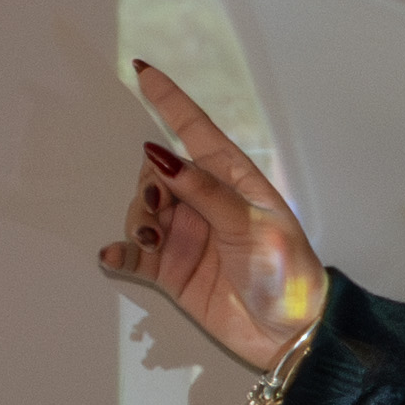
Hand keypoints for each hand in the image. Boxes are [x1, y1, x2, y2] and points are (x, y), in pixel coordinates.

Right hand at [102, 59, 330, 376]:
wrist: (291, 334)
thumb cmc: (287, 272)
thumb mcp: (252, 225)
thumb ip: (204, 192)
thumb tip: (161, 156)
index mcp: (233, 181)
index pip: (195, 130)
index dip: (170, 100)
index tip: (143, 71)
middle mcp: (205, 203)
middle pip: (157, 174)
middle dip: (148, 182)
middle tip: (156, 206)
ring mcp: (186, 237)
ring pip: (142, 212)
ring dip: (138, 219)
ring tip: (150, 238)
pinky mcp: (172, 271)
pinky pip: (135, 255)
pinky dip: (121, 253)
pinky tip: (113, 256)